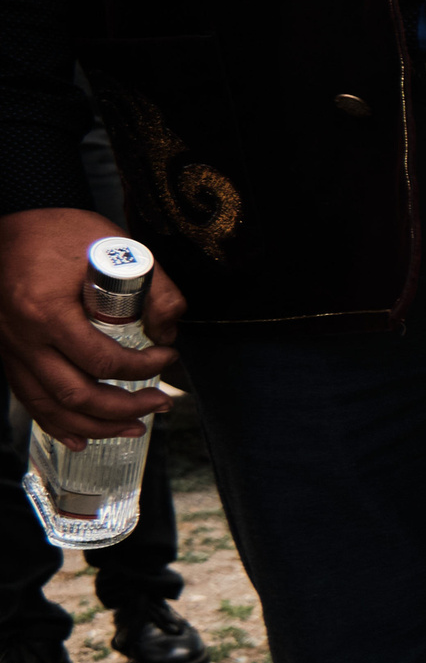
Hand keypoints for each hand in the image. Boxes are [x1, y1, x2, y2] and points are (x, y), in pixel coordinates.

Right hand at [0, 208, 185, 444]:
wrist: (8, 223)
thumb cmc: (58, 231)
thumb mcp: (113, 246)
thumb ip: (153, 287)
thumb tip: (171, 329)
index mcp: (45, 311)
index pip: (102, 360)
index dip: (143, 368)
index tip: (168, 355)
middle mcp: (22, 337)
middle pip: (76, 394)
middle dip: (124, 408)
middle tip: (162, 403)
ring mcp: (9, 348)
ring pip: (51, 406)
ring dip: (96, 426)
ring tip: (134, 427)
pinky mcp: (7, 353)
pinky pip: (28, 398)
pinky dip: (55, 424)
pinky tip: (80, 439)